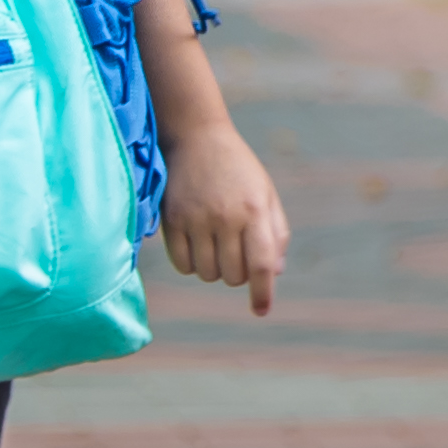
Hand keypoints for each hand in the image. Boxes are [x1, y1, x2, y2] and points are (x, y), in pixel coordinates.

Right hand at [158, 123, 288, 317]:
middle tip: (235, 256)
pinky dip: (191, 266)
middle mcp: (225, 217)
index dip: (262, 293)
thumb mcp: (265, 193)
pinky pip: (182, 265)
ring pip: (207, 274)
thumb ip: (275, 233)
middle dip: (238, 275)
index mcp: (254, 211)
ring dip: (214, 270)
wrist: (195, 136)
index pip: (261, 264)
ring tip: (215, 249)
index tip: (261, 310)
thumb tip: (274, 273)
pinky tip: (196, 248)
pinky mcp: (172, 220)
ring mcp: (196, 219)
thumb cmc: (237, 169)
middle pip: (233, 275)